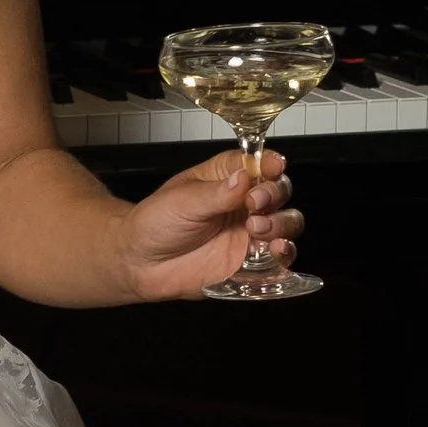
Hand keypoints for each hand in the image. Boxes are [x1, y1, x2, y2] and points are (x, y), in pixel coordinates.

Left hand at [122, 147, 303, 301]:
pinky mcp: (251, 261)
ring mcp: (249, 232)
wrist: (140, 263)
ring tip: (256, 229)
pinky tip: (274, 250)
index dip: (271, 163)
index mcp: (227, 177)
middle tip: (254, 203)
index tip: (273, 167)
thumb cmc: (155, 223)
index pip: (259, 163)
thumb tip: (244, 179)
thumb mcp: (182, 201)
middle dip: (274, 195)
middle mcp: (244, 203)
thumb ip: (216, 193)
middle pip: (280, 191)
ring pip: (287, 222)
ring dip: (281, 224)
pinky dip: (284, 253)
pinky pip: (279, 258)